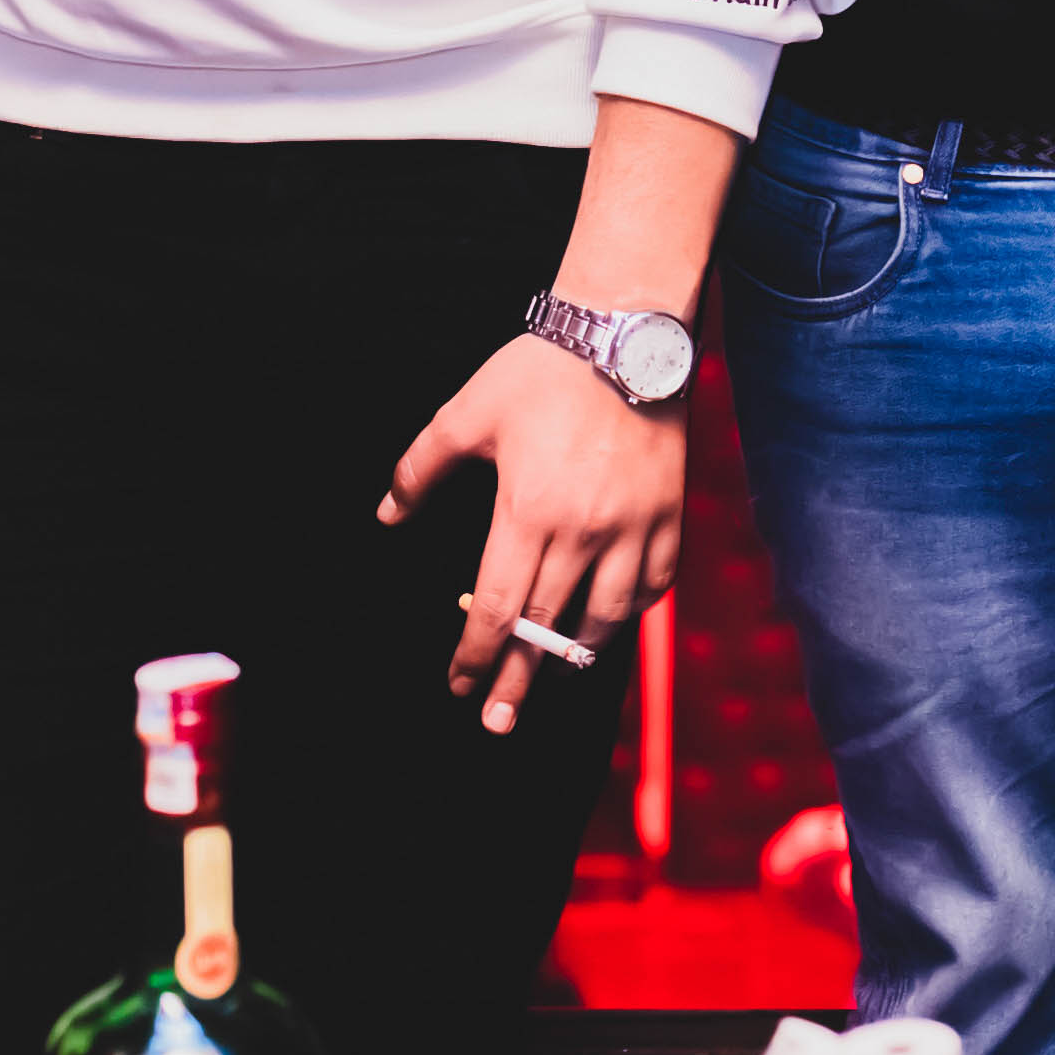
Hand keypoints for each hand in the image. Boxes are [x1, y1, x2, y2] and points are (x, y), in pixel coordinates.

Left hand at [384, 338, 686, 734]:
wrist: (626, 333)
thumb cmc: (541, 372)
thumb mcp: (465, 414)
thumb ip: (420, 469)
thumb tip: (386, 514)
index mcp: (527, 511)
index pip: (498, 609)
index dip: (474, 655)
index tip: (457, 685)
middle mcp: (583, 531)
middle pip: (546, 629)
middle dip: (516, 680)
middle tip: (496, 721)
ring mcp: (633, 527)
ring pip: (605, 619)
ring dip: (574, 657)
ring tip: (553, 677)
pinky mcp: (669, 515)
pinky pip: (654, 586)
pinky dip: (629, 613)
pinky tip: (608, 623)